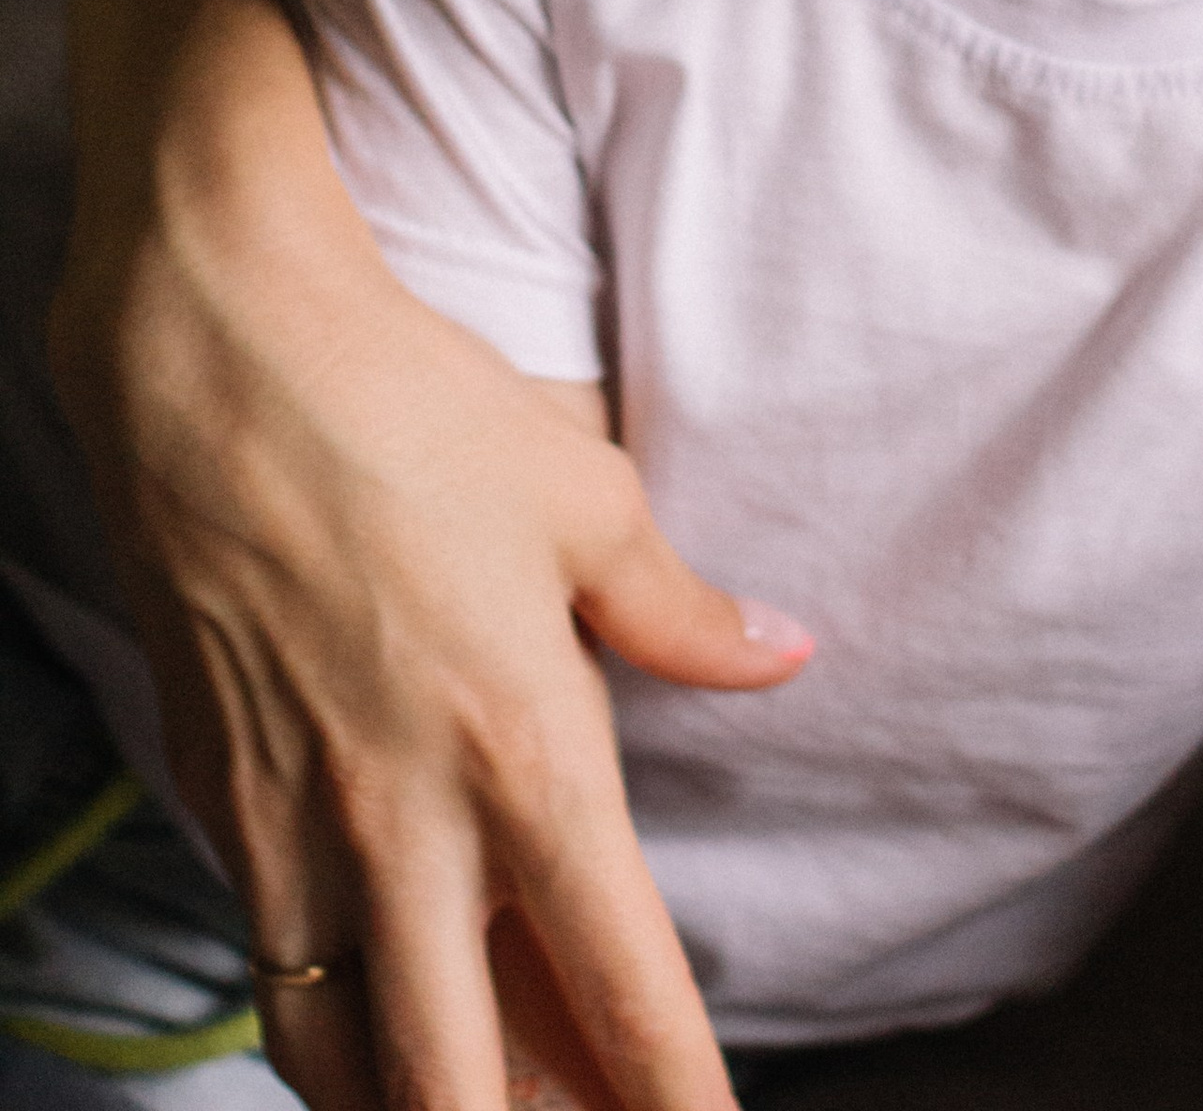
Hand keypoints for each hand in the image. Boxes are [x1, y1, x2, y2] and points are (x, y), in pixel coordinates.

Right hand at [52, 164, 807, 1110]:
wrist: (217, 366)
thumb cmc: (417, 412)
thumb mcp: (587, 499)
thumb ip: (684, 612)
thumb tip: (785, 650)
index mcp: (528, 754)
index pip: (618, 987)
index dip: (668, 1095)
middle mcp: (408, 826)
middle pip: (465, 1083)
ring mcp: (300, 832)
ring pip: (355, 1063)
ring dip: (428, 1103)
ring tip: (494, 1102)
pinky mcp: (223, 810)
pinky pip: (281, 981)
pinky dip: (338, 1039)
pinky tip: (379, 1034)